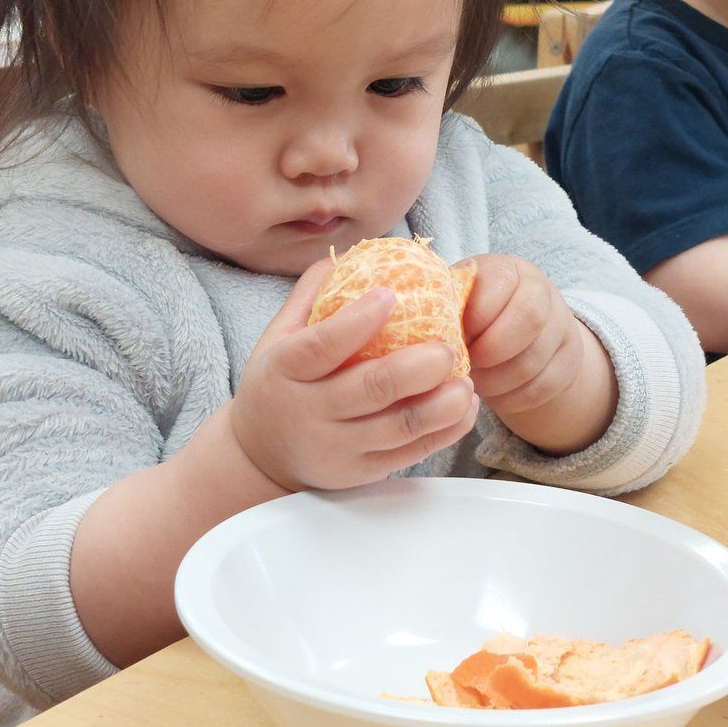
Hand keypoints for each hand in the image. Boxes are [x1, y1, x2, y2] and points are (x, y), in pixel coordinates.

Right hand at [227, 260, 477, 490]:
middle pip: (369, 390)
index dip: (357, 322)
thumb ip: (309, 296)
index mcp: (285, 370)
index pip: (321, 345)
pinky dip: (443, 433)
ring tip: (467, 382)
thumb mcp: (277, 337)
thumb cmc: (278, 383)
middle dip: (415, 368)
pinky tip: (464, 408)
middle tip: (447, 348)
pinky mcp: (360, 471)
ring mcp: (336, 447)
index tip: (391, 295)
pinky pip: (408, 454)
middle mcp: (309, 411)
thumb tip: (347, 255)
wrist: (260, 455)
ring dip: (439, 406)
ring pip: (396, 428)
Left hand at [457, 255, 616, 453]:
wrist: (519, 333)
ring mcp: (562, 325)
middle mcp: (541, 291)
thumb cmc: (471, 315)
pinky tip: (494, 396)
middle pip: (529, 319)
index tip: (453, 338)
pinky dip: (513, 398)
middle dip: (490, 350)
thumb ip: (442, 306)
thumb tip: (412, 329)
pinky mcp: (570, 360)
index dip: (474, 318)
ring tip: (473, 384)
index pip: (499, 285)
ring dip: (497, 381)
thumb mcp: (457, 301)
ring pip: (534, 359)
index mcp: (507, 270)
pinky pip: (544, 386)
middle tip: (466, 366)